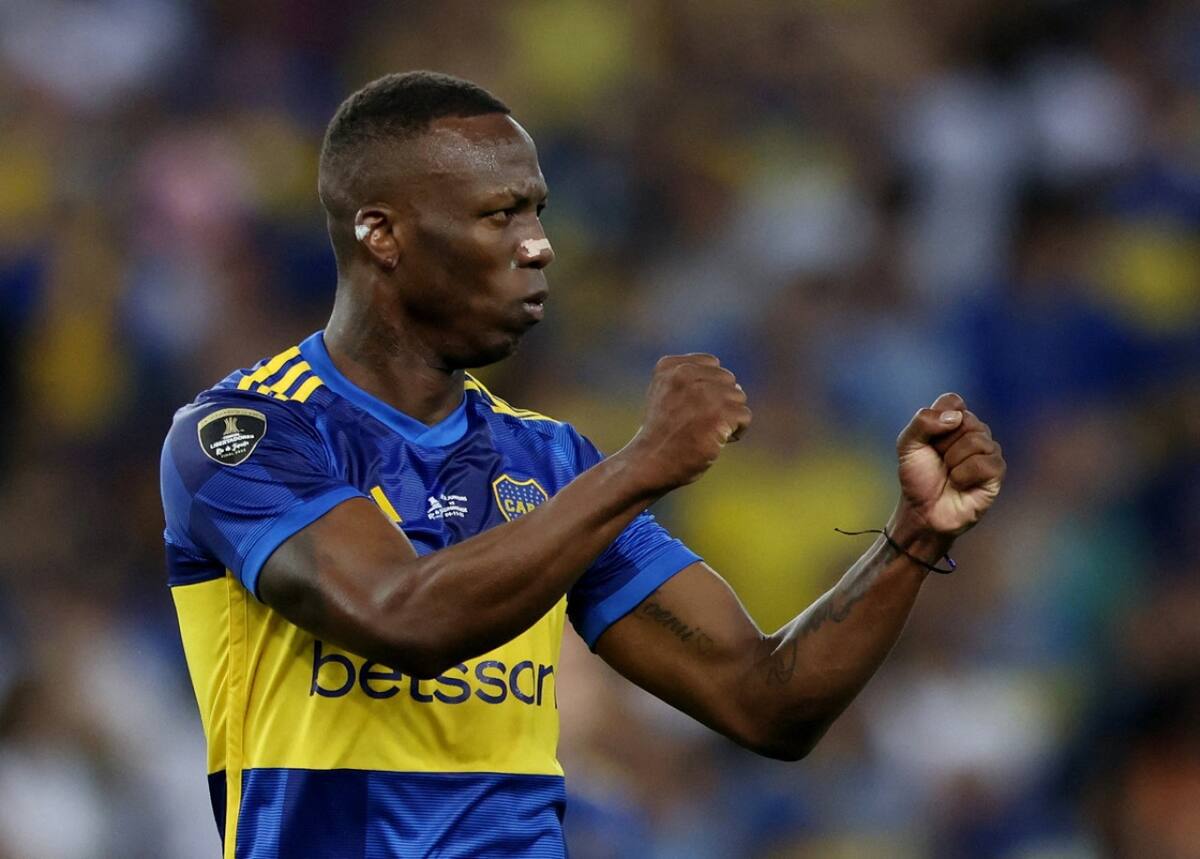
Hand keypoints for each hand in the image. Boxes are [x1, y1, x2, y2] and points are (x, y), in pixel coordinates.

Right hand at [621, 354, 751, 493]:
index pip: (712, 364)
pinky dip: (736, 432)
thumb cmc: (661, 433)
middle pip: (728, 380)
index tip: (690, 408)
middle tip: (697, 424)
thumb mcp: (665, 393)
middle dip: (721, 401)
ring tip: (704, 432)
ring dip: (728, 418)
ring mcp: (702, 395)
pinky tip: (715, 441)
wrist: (648, 464)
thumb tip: (735, 385)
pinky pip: (744, 416)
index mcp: (670, 366)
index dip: (709, 388)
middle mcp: (685, 374)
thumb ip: (691, 379)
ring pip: (739, 397)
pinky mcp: (717, 416)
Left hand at [894, 393, 1004, 537]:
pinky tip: (960, 484)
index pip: (953, 401)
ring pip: (976, 440)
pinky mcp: (997, 471)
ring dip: (953, 461)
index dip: (936, 420)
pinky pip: (984, 463)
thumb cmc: (918, 477)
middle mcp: (975, 432)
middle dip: (943, 444)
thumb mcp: (907, 444)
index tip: (928, 441)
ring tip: (950, 474)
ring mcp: (989, 451)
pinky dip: (964, 475)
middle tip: (939, 461)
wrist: (922, 511)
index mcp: (955, 421)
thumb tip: (956, 417)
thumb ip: (922, 421)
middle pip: (965, 420)